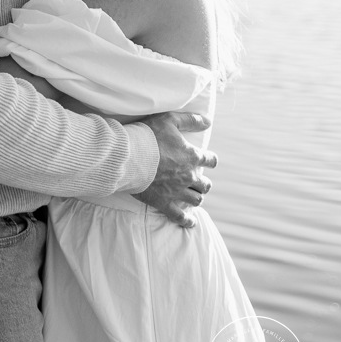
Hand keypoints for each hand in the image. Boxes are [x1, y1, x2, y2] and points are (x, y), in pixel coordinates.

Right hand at [132, 112, 216, 227]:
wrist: (129, 156)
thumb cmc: (148, 136)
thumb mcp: (170, 120)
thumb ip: (190, 120)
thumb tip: (208, 121)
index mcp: (192, 156)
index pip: (211, 160)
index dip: (210, 159)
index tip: (207, 160)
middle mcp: (188, 176)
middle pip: (205, 184)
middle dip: (202, 182)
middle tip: (196, 180)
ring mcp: (177, 191)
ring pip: (196, 200)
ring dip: (196, 197)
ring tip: (191, 196)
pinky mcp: (164, 203)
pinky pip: (180, 217)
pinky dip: (187, 220)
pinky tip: (190, 221)